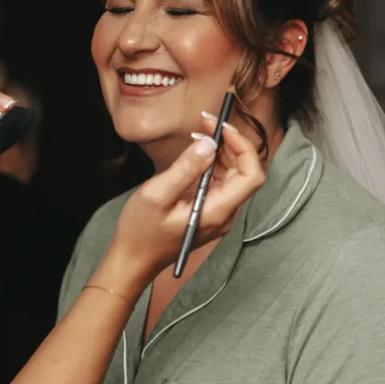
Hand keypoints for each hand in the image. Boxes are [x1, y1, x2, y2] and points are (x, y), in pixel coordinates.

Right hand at [101, 122, 263, 295]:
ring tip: (200, 131)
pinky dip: (213, 162)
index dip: (242, 146)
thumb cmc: (140, 233)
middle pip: (245, 172)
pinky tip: (197, 151)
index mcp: (218, 211)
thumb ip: (185, 168)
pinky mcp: (208, 211)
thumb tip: (208, 143)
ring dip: (222, 150)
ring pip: (234, 175)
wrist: (133, 261)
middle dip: (231, 142)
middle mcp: (224, 213)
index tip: (221, 127)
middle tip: (206, 121)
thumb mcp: (157, 195)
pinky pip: (220, 182)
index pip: (251, 175)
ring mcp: (217, 213)